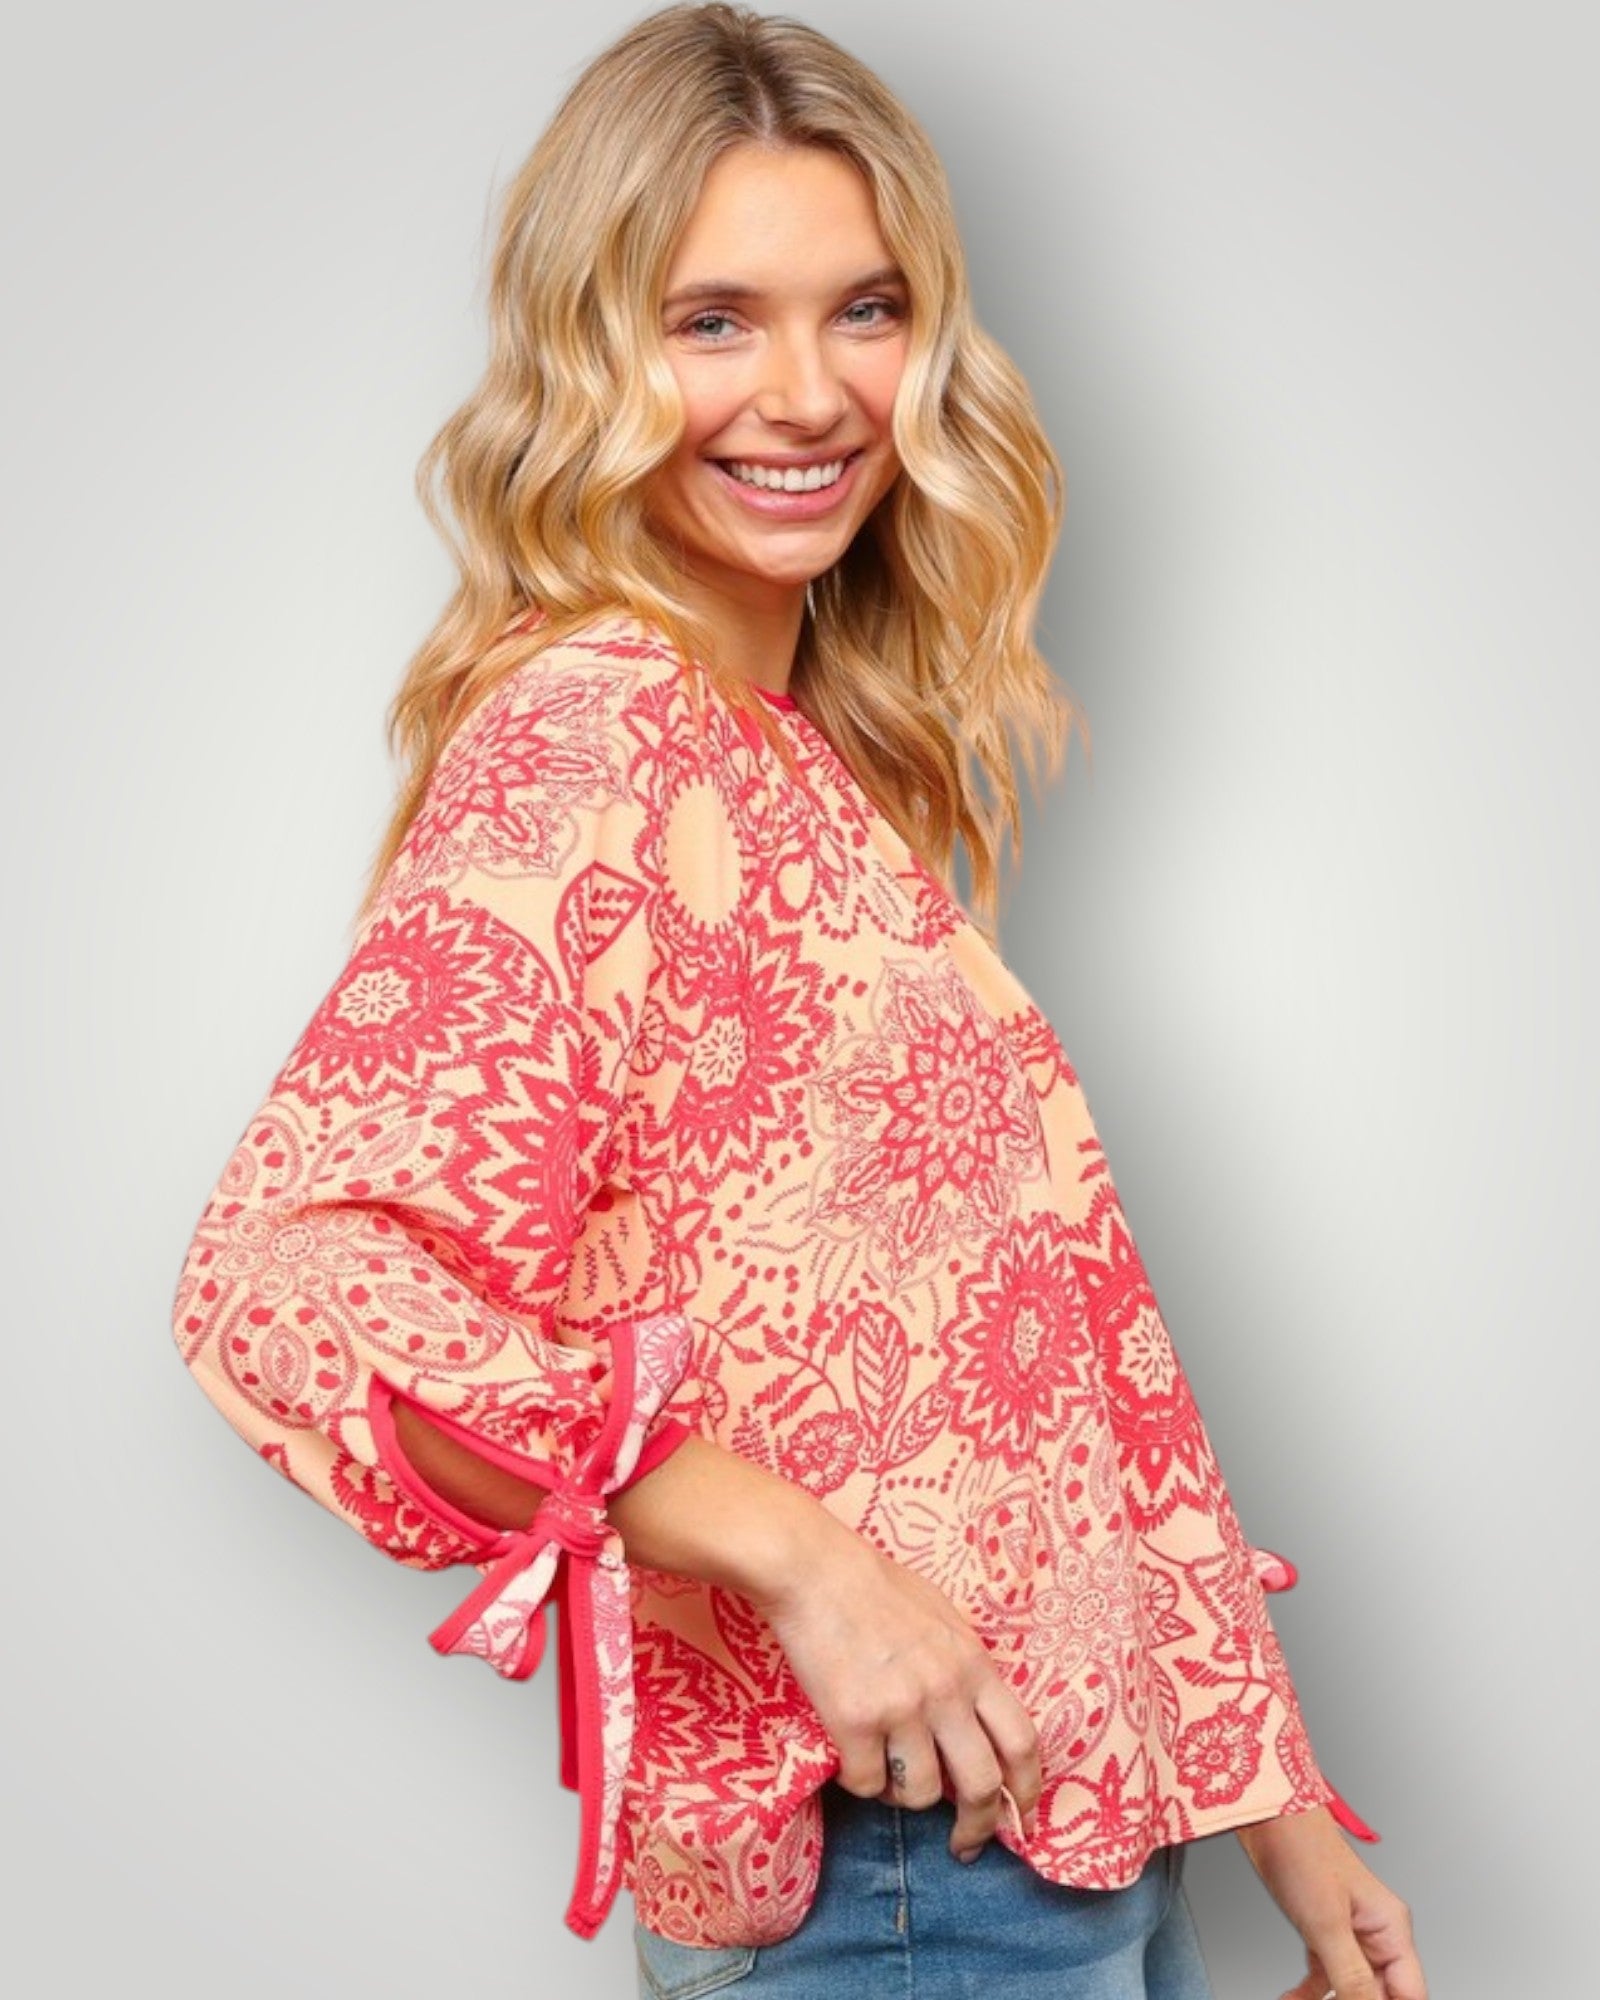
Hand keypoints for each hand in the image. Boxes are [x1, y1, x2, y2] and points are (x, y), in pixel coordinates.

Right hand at [747, 1522, 1041, 1864]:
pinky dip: (860, 1781)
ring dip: (907, 1795)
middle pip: (982, 1784)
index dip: (1027, 1790)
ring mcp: (900, 1708)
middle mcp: (945, 1691)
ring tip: (890, 1770)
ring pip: (922, 1793)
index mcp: (973, 1664)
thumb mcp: (944, 1618)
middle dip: (978, 1827)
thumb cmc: (877, 1588)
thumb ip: (967, 1668)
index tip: (1022, 1819)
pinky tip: (851, 1756)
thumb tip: (982, 1723)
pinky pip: (867, 1784)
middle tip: (964, 1844)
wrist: (815, 1570)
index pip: (1021, 1741)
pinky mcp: (853, 1722)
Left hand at [1234, 1808, 1426, 1999]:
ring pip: (1350, 1990)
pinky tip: (1290, 1999)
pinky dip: (1309, 1994)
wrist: (1266, 1813)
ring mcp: (1349, 1934)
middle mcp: (1376, 1935)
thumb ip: (1352, 1977)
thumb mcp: (1327, 1923)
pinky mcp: (1322, 1932)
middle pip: (1379, 1995)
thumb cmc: (1301, 1850)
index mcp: (1392, 1930)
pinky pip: (1324, 1978)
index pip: (1410, 1995)